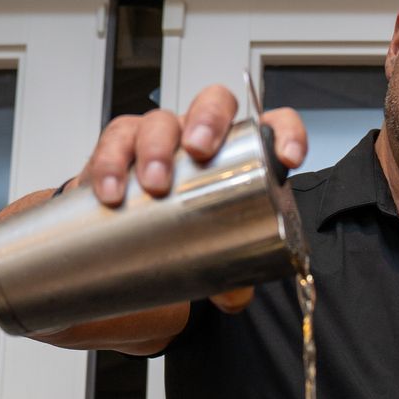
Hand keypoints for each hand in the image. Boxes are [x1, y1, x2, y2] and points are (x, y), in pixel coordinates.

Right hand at [81, 85, 307, 313]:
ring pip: (159, 121)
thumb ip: (230, 276)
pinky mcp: (119, 147)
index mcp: (239, 153)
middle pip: (212, 103)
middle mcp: (200, 135)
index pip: (272, 126)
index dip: (285, 133)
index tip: (288, 158)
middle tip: (199, 151)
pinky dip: (110, 165)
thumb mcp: (214, 254)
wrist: (129, 235)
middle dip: (207, 122)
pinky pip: (115, 141)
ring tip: (153, 184)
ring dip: (155, 149)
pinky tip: (111, 192)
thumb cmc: (185, 230)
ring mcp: (160, 136)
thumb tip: (234, 295)